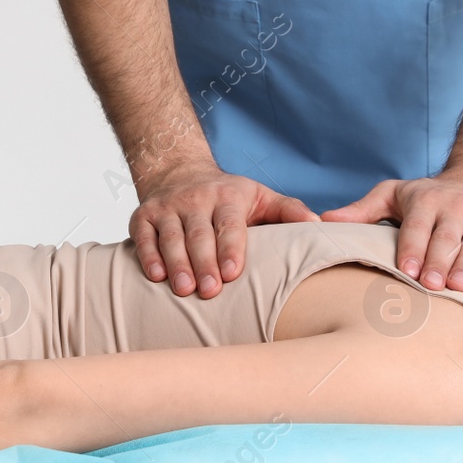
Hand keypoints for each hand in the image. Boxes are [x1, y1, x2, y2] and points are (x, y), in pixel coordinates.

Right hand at [131, 161, 318, 298]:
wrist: (178, 171)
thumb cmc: (228, 197)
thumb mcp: (261, 197)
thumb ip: (290, 211)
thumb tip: (320, 225)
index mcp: (228, 197)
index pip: (229, 224)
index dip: (230, 247)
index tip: (232, 273)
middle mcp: (195, 199)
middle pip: (199, 234)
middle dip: (203, 262)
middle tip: (210, 291)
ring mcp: (167, 207)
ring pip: (171, 237)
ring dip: (176, 264)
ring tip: (183, 289)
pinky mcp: (142, 216)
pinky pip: (142, 236)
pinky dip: (147, 255)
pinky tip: (155, 276)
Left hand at [320, 172, 462, 295]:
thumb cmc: (429, 197)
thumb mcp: (394, 194)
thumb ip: (362, 209)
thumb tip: (324, 220)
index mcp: (427, 200)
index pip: (418, 225)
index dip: (413, 247)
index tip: (406, 269)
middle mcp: (457, 207)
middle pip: (447, 238)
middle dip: (438, 262)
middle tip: (430, 285)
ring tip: (456, 288)